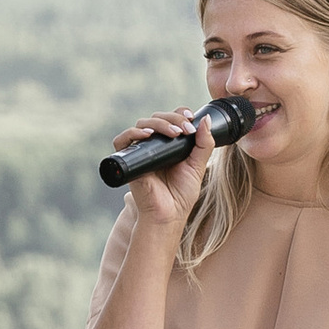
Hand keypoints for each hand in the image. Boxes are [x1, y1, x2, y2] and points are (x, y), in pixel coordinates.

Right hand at [110, 112, 213, 231]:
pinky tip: (148, 135)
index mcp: (169, 144)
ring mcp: (140, 151)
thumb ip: (204, 144)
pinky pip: (122, 140)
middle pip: (156, 117)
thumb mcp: (198, 166)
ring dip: (158, 123)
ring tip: (173, 134)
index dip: (179, 113)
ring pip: (142, 124)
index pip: (170, 118)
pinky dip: (133, 133)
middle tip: (185, 130)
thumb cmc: (181, 194)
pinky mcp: (128, 160)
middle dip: (173, 119)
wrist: (168, 215)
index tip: (191, 118)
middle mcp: (153, 145)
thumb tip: (206, 119)